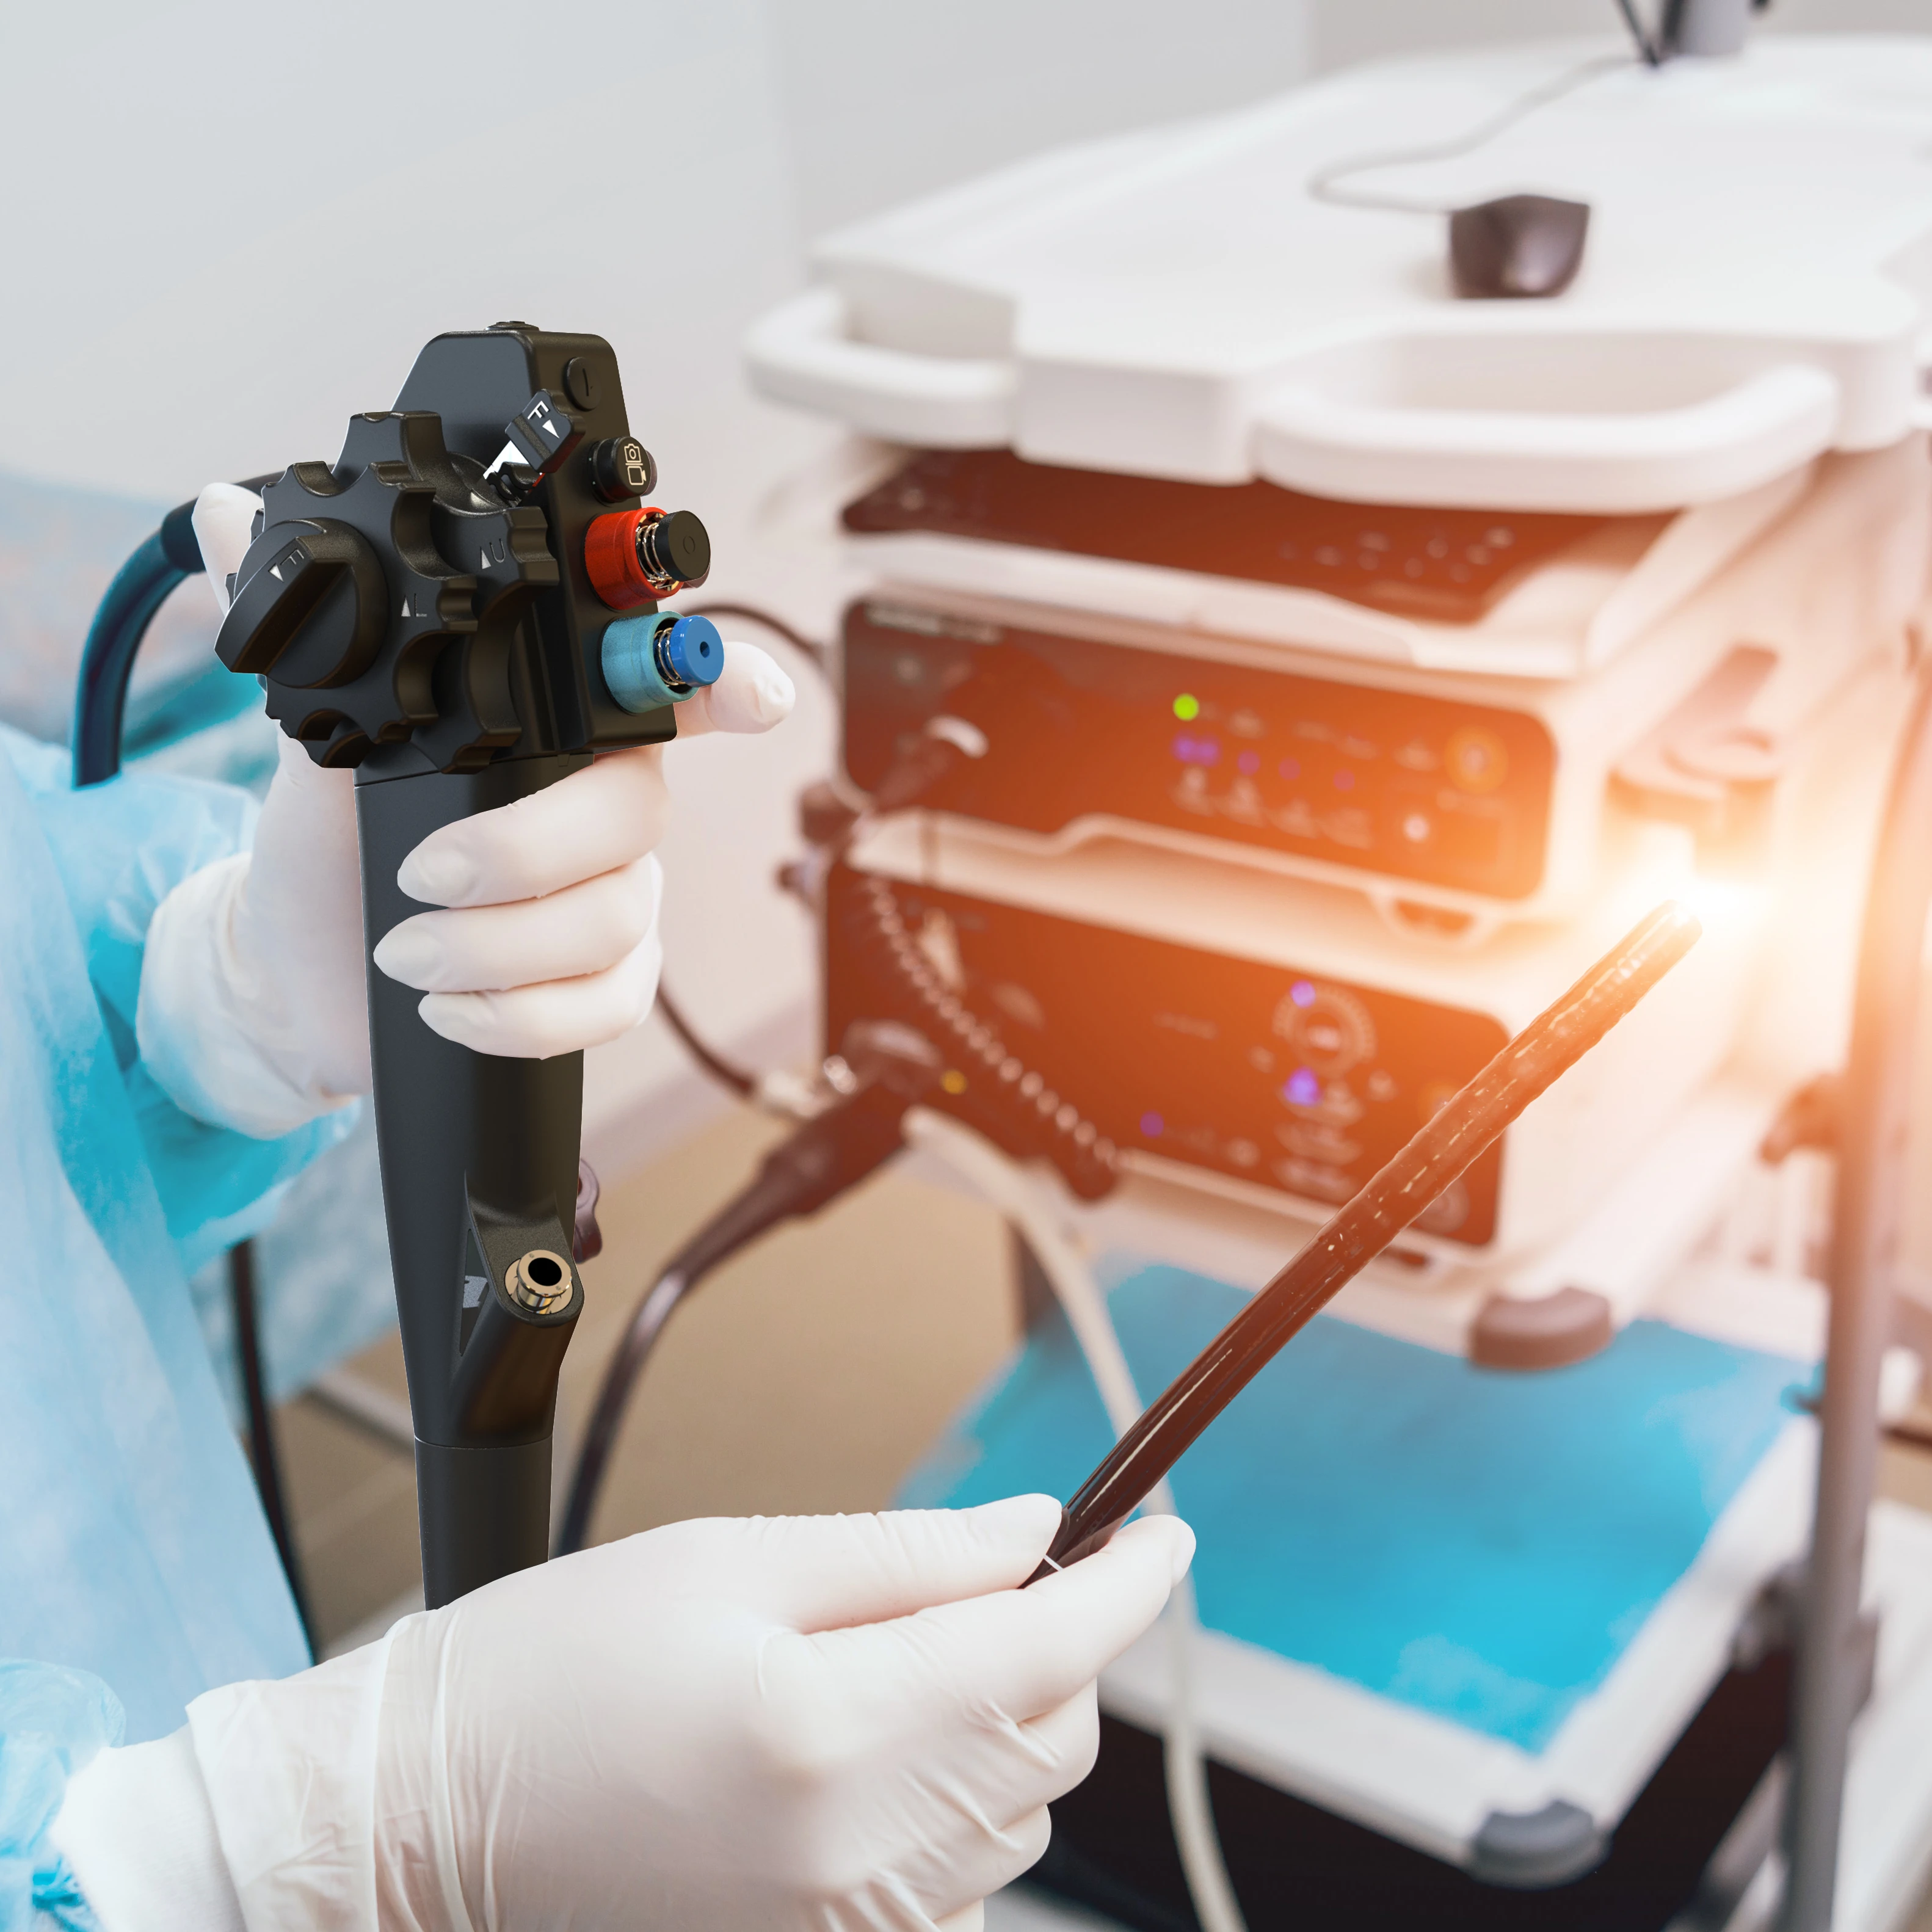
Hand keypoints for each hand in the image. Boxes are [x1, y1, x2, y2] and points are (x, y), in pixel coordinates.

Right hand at [56, 1501, 1194, 1931]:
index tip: (1166, 1532)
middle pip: (1054, 1741)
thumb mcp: (730, 1558)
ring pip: (1018, 1810)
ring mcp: (842, 1921)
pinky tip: (885, 1730)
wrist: (427, 1814)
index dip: (1129, 1583)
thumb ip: (905, 1552)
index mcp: (830, 1728)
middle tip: (995, 1572)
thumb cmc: (555, 1667)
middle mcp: (855, 1851)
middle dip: (1061, 1643)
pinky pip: (957, 1871)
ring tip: (917, 1644)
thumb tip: (1031, 1535)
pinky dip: (959, 1790)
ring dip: (1011, 1715)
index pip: (1051, 1652)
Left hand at [136, 484, 793, 1135]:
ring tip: (405, 953)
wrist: (297, 968)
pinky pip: (610, 1003)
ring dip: (496, 948)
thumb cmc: (324, 852)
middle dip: (526, 852)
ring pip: (614, 919)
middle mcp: (603, 804)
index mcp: (557, 729)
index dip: (723, 685)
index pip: (660, 690)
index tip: (756, 698)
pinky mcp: (603, 983)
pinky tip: (453, 1008)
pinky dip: (522, 1016)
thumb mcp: (304, 745)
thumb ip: (303, 643)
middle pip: (635, 814)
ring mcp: (612, 896)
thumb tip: (223, 514)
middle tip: (423, 875)